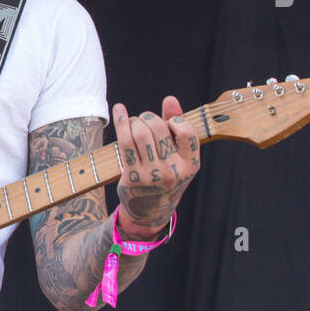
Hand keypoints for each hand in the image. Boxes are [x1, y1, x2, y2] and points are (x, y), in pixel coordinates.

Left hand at [113, 96, 199, 236]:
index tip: (167, 123)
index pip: (187, 132)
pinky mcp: (133, 176)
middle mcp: (173, 171)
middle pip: (159, 129)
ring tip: (133, 122)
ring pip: (140, 133)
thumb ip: (177, 126)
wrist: (150, 211)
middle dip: (148, 118)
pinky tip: (119, 110)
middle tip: (143, 121)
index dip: (175, 121)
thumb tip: (170, 99)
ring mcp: (152, 175)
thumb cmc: (165, 176)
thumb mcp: (178, 157)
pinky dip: (121, 122)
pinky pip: (125, 142)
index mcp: (191, 165)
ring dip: (134, 121)